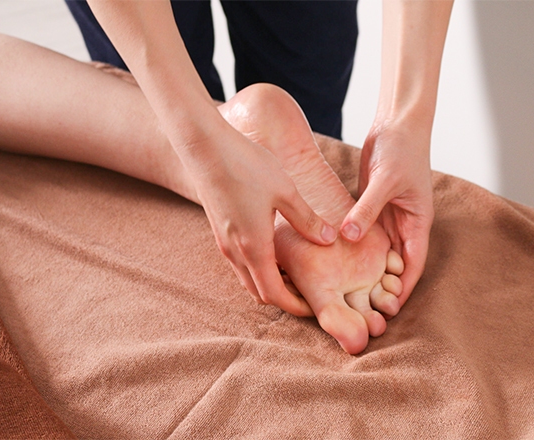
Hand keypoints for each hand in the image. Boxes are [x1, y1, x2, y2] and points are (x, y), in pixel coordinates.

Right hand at [188, 127, 336, 316]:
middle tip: (310, 293)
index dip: (295, 306)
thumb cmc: (246, 165)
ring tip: (296, 275)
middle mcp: (235, 251)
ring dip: (270, 284)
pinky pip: (240, 263)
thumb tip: (329, 239)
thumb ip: (307, 219)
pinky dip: (258, 269)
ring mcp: (223, 242)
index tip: (314, 306)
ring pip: (247, 278)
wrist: (204, 146)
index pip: (274, 295)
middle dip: (284, 299)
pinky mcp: (219, 230)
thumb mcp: (285, 191)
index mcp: (254, 247)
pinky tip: (276, 252)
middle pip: (259, 292)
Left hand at [341, 121, 433, 306]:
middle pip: (394, 265)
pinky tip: (337, 263)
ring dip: (367, 273)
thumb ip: (367, 209)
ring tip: (349, 294)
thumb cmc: (402, 150)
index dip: (402, 288)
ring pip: (378, 254)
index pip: (413, 265)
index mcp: (418, 222)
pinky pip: (363, 236)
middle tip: (364, 309)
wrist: (396, 126)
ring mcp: (386, 218)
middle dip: (382, 287)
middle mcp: (404, 226)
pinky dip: (354, 250)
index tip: (388, 309)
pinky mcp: (371, 210)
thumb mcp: (386, 181)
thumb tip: (350, 237)